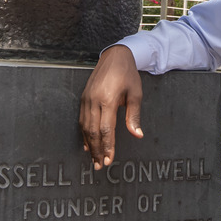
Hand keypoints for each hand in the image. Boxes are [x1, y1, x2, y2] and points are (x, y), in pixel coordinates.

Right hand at [79, 45, 143, 169]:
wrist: (115, 56)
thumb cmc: (128, 75)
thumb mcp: (135, 94)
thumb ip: (134, 116)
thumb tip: (137, 135)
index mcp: (108, 100)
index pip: (106, 129)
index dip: (108, 147)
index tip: (109, 160)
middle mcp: (94, 100)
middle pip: (93, 131)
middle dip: (96, 150)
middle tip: (100, 165)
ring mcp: (86, 99)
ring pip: (85, 127)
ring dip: (89, 144)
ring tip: (94, 158)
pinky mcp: (83, 98)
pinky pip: (82, 119)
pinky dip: (84, 134)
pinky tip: (87, 143)